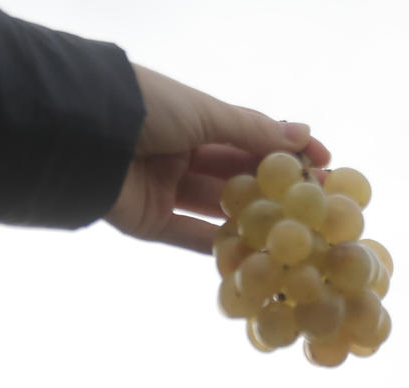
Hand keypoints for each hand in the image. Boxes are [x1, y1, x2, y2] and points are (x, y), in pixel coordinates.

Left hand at [105, 65, 330, 253]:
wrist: (83, 133)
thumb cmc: (146, 109)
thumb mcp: (204, 113)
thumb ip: (252, 130)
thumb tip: (301, 135)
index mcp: (193, 120)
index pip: (250, 136)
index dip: (287, 150)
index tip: (325, 164)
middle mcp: (180, 153)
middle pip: (237, 175)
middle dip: (276, 189)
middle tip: (319, 206)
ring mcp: (165, 189)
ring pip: (217, 208)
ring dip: (253, 220)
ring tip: (295, 233)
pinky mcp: (150, 222)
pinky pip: (190, 237)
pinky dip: (219, 247)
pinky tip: (256, 256)